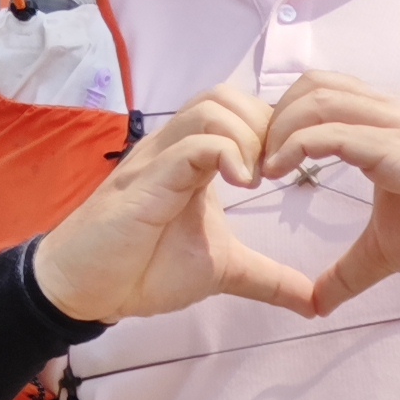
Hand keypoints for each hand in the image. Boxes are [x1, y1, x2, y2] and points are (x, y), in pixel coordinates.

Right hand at [27, 82, 315, 324]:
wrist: (86, 288)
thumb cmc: (143, 270)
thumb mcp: (223, 271)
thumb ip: (267, 278)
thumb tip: (314, 303)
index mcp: (190, 159)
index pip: (234, 110)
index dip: (271, 130)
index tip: (287, 171)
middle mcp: (171, 148)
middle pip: (224, 95)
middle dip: (263, 126)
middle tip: (274, 172)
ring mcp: (156, 160)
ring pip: (211, 108)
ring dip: (247, 138)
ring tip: (254, 180)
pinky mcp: (146, 181)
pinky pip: (192, 145)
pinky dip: (227, 155)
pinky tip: (241, 184)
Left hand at [260, 72, 399, 316]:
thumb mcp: (388, 251)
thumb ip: (348, 270)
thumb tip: (317, 304)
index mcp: (383, 125)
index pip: (317, 93)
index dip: (280, 118)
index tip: (257, 159)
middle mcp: (390, 115)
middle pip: (311, 85)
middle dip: (271, 117)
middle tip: (252, 162)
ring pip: (321, 100)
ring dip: (279, 128)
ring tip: (263, 168)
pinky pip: (341, 132)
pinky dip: (301, 145)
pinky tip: (282, 170)